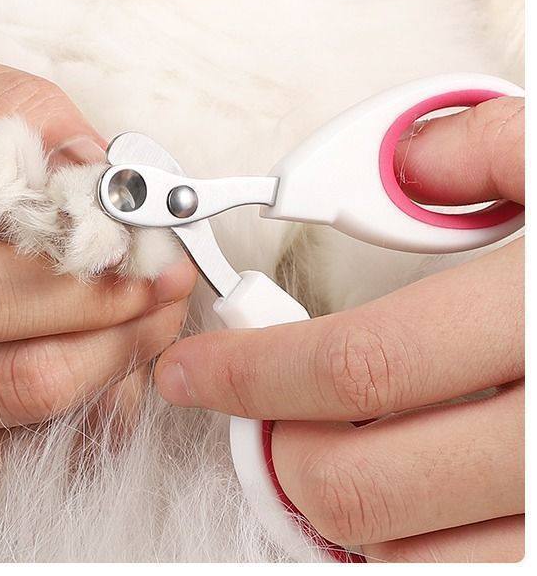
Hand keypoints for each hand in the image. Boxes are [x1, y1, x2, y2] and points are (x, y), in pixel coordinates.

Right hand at [0, 43, 195, 533]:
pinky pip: (5, 476)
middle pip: (9, 382)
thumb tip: (103, 174)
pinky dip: (69, 425)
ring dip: (107, 379)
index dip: (82, 278)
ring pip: (20, 443)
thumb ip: (3, 109)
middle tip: (165, 284)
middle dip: (116, 330)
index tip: (149, 251)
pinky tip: (86, 362)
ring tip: (138, 316)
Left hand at [155, 96, 523, 561]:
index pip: (355, 369)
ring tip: (320, 451)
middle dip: (277, 450)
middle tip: (252, 409)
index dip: (251, 369)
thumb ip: (492, 152)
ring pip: (411, 563)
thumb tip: (407, 167)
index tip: (194, 367)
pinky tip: (400, 502)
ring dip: (335, 515)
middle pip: (363, 483)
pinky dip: (409, 556)